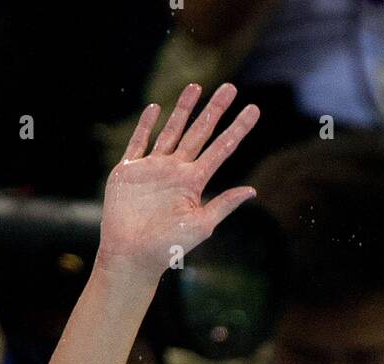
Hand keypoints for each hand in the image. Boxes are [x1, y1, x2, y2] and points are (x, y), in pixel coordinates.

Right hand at [97, 83, 258, 282]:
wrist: (132, 256)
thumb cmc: (168, 247)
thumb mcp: (201, 225)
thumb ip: (223, 205)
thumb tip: (252, 190)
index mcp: (194, 182)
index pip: (221, 149)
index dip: (238, 129)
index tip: (254, 110)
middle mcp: (176, 171)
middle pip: (199, 132)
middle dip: (215, 110)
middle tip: (231, 87)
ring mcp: (152, 169)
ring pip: (171, 131)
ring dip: (184, 109)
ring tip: (197, 87)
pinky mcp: (129, 171)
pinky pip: (139, 142)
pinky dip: (145, 126)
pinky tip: (155, 109)